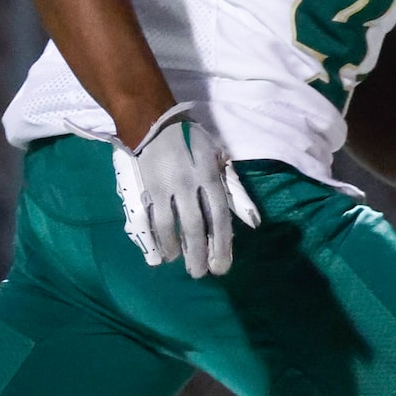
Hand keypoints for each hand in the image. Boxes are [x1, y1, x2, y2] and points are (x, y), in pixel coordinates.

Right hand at [112, 104, 260, 277]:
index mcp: (209, 177)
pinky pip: (149, 218)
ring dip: (175, 248)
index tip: (222, 266)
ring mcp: (163, 187)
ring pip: (169, 225)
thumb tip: (251, 218)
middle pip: (195, 226)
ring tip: (179, 262)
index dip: (221, 244)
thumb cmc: (191, 140)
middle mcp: (187, 184)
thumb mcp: (217, 158)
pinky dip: (154, 237)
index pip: (219, 217)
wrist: (153, 122)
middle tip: (200, 273)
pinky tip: (160, 251)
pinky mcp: (144, 188)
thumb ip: (230, 187)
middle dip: (199, 253)